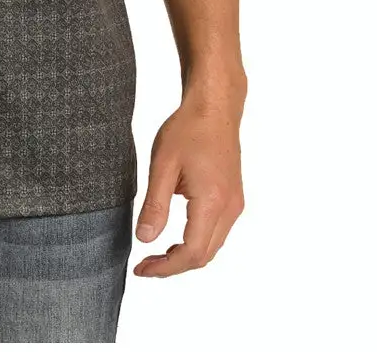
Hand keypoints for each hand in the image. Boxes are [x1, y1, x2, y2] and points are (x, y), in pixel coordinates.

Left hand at [133, 91, 245, 276]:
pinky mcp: (233, 198)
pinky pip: (217, 232)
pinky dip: (197, 241)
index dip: (166, 267)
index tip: (141, 269)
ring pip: (212, 246)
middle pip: (204, 255)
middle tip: (145, 265)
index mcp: (212, 201)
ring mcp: (235, 204)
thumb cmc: (188, 129)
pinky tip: (176, 235)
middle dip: (173, 266)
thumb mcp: (163, 165)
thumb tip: (145, 239)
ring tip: (156, 253)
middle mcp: (230, 208)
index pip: (192, 252)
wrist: (215, 107)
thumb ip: (155, 205)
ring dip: (186, 255)